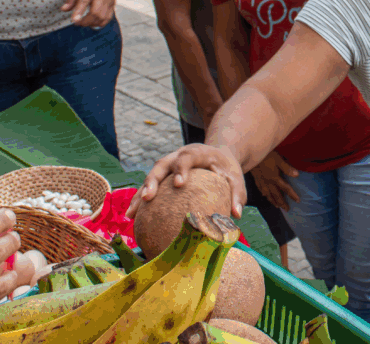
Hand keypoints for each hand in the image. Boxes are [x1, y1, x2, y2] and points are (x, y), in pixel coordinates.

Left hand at [61, 0, 118, 27]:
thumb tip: (63, 10)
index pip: (84, 1)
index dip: (79, 12)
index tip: (73, 20)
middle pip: (95, 12)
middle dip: (86, 21)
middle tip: (77, 23)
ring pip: (102, 17)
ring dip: (93, 24)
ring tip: (84, 23)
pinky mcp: (113, 3)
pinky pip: (108, 17)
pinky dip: (100, 23)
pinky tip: (93, 23)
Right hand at [125, 144, 246, 219]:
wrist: (217, 155)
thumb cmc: (226, 168)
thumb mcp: (236, 177)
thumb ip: (238, 193)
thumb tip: (235, 215)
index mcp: (196, 152)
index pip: (186, 157)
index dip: (181, 169)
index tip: (178, 184)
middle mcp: (177, 155)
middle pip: (161, 165)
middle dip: (152, 181)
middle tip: (147, 198)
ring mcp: (167, 164)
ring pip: (150, 176)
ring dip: (139, 194)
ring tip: (131, 214)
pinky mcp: (162, 175)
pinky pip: (148, 186)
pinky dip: (140, 200)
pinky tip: (133, 217)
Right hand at [248, 152, 298, 210]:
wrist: (250, 154)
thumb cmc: (266, 155)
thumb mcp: (278, 159)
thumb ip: (286, 167)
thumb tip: (297, 175)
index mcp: (274, 178)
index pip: (285, 188)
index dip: (292, 194)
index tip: (298, 201)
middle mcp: (268, 182)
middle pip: (276, 194)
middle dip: (282, 202)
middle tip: (287, 209)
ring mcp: (261, 181)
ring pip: (268, 194)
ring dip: (273, 201)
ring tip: (277, 206)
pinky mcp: (256, 178)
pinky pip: (260, 189)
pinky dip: (264, 194)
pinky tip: (264, 196)